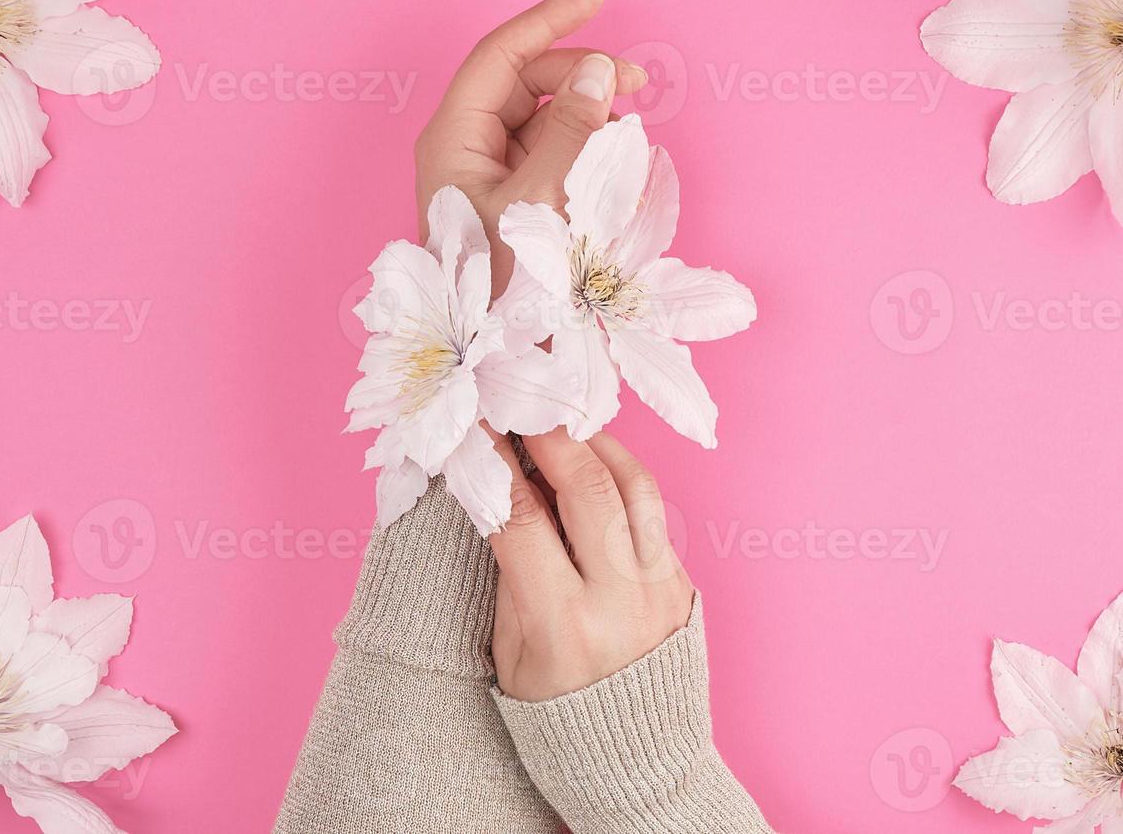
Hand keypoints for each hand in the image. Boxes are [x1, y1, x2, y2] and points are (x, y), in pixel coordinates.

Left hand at [413, 0, 647, 294]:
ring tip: (627, 144)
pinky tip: (615, 171)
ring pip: (544, 120)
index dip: (551, 20)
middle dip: (582, 76)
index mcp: (455, 139)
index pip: (502, 55)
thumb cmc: (506, 286)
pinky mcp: (511, 201)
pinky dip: (584, 154)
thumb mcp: (544, 201)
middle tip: (638, 87)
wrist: (494, 360)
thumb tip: (600, 75)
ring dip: (589, 120)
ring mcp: (490, 176)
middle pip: (528, 83)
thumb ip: (574, 132)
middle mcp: (467, 149)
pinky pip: (551, 157)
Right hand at [487, 427, 694, 702]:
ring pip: (635, 485)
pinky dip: (619, 477)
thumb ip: (508, 573)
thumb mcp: (510, 655)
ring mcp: (662, 586)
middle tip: (523, 402)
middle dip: (549, 434)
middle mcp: (623, 599)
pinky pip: (652, 511)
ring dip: (594, 443)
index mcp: (566, 626)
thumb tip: (500, 491)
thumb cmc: (557, 713)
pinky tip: (592, 465)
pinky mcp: (683, 580)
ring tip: (562, 424)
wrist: (641, 758)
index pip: (522, 521)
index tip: (476, 429)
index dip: (493, 465)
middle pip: (587, 488)